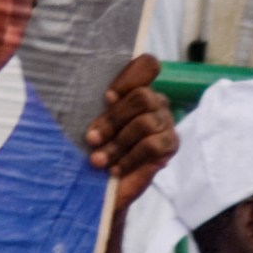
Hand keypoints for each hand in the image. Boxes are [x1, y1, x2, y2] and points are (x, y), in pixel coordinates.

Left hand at [83, 54, 177, 209]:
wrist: (106, 187)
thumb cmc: (96, 147)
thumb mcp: (92, 123)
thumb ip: (95, 107)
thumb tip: (82, 92)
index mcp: (136, 88)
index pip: (147, 65)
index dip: (129, 77)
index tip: (107, 98)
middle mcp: (156, 101)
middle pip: (142, 96)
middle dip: (113, 119)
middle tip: (92, 139)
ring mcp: (166, 123)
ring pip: (145, 123)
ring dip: (117, 144)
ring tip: (97, 160)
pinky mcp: (170, 145)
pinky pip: (152, 146)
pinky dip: (130, 158)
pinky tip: (115, 169)